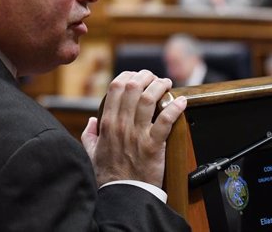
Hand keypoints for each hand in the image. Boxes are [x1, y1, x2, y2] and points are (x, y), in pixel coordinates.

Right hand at [81, 70, 187, 187]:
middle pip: (133, 87)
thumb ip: (90, 135)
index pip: (116, 87)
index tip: (136, 76)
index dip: (128, 75)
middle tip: (154, 77)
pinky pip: (165, 121)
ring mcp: (137, 134)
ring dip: (160, 86)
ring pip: (149, 99)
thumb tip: (91, 120)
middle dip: (146, 76)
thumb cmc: (108, 177)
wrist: (123, 196)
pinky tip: (181, 101)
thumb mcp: (91, 154)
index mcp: (107, 124)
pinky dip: (175, 108)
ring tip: (166, 84)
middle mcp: (121, 125)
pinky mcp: (153, 146)